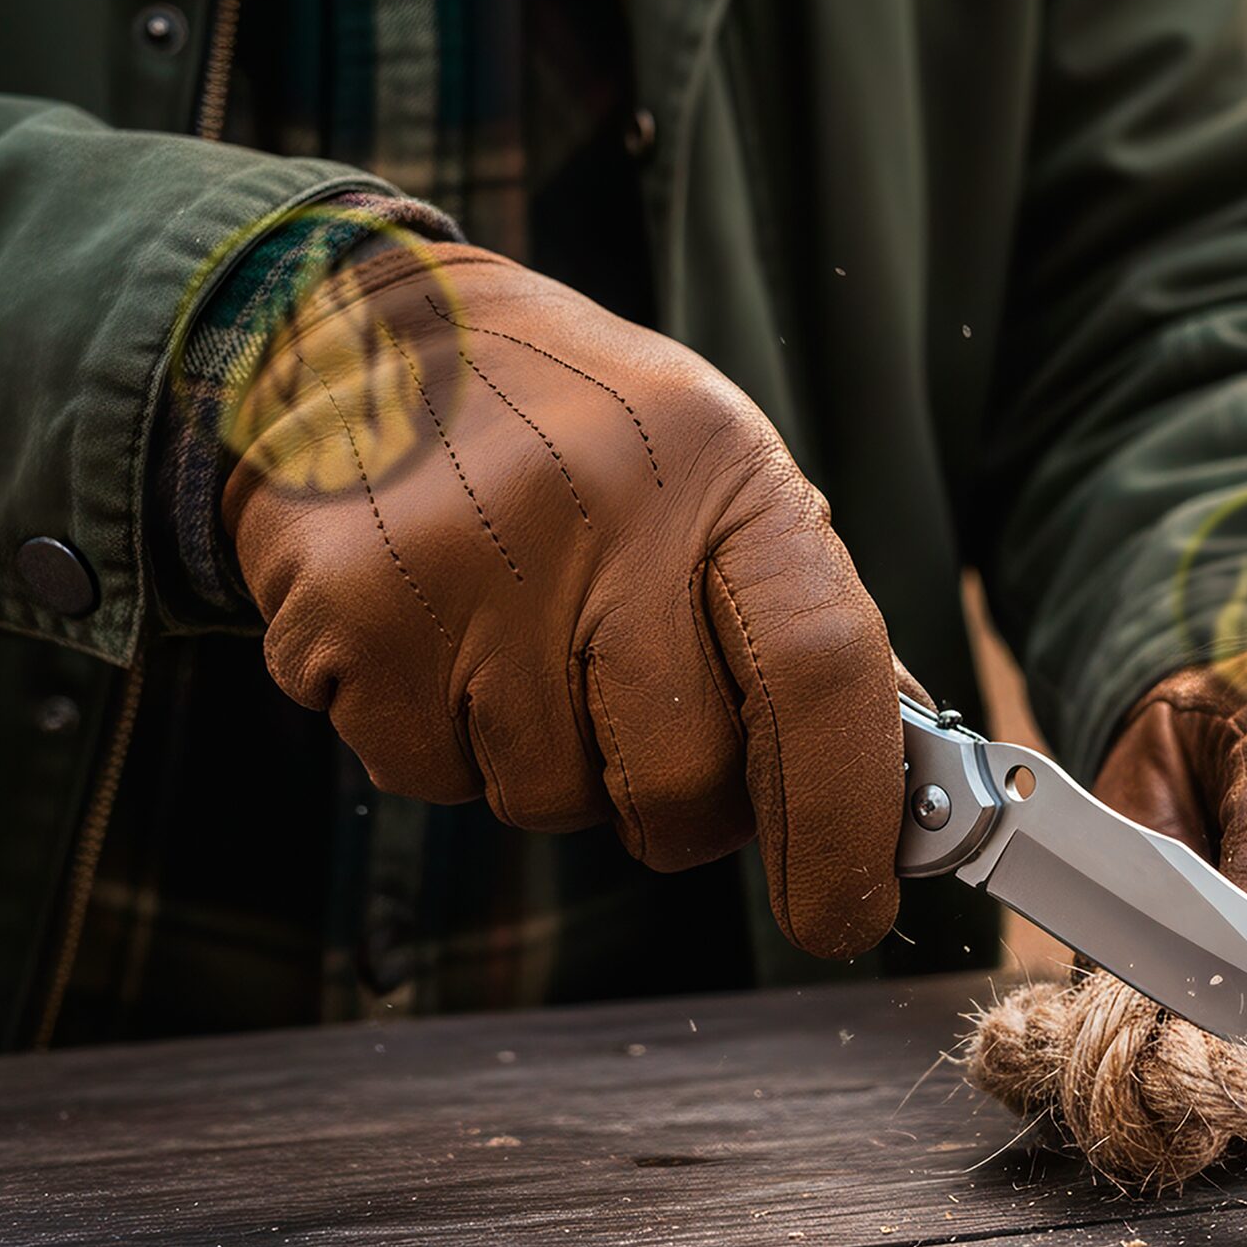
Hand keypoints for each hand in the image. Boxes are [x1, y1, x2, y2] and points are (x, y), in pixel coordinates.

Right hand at [222, 243, 903, 956]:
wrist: (346, 331)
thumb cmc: (572, 432)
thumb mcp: (713, 476)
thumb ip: (799, 621)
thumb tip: (900, 786)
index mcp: (723, 471)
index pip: (822, 671)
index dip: (845, 818)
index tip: (846, 914)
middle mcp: (604, 508)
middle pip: (683, 779)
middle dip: (680, 814)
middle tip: (645, 742)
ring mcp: (467, 563)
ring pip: (548, 800)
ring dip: (550, 765)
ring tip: (517, 637)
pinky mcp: (346, 616)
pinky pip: (430, 777)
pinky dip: (443, 742)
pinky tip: (435, 635)